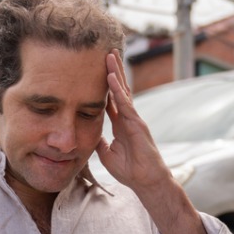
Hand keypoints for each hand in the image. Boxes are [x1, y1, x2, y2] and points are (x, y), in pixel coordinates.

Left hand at [95, 49, 169, 192]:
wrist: (144, 180)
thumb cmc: (129, 170)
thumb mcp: (106, 153)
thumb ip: (99, 141)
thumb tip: (88, 133)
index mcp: (120, 124)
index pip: (110, 100)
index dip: (104, 85)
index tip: (96, 71)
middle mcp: (127, 118)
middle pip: (118, 89)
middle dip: (112, 71)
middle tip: (106, 52)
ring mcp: (133, 118)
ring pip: (123, 91)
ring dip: (116, 72)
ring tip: (110, 55)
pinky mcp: (137, 123)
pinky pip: (125, 102)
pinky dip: (118, 89)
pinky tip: (112, 76)